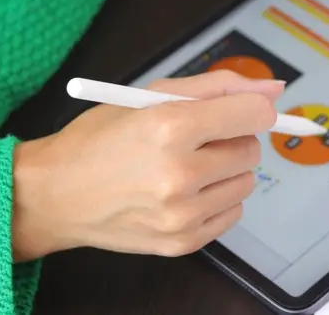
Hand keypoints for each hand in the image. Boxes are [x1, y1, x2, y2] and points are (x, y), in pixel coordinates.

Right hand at [9, 71, 283, 260]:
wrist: (55, 195)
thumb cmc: (100, 138)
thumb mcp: (150, 95)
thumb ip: (216, 87)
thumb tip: (273, 89)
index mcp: (170, 128)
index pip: (254, 115)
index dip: (251, 109)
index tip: (236, 111)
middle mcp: (179, 174)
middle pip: (251, 150)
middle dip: (231, 139)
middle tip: (194, 140)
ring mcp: (181, 214)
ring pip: (247, 182)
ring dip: (225, 171)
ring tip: (184, 166)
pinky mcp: (182, 242)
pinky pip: (233, 213)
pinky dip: (216, 199)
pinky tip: (183, 192)